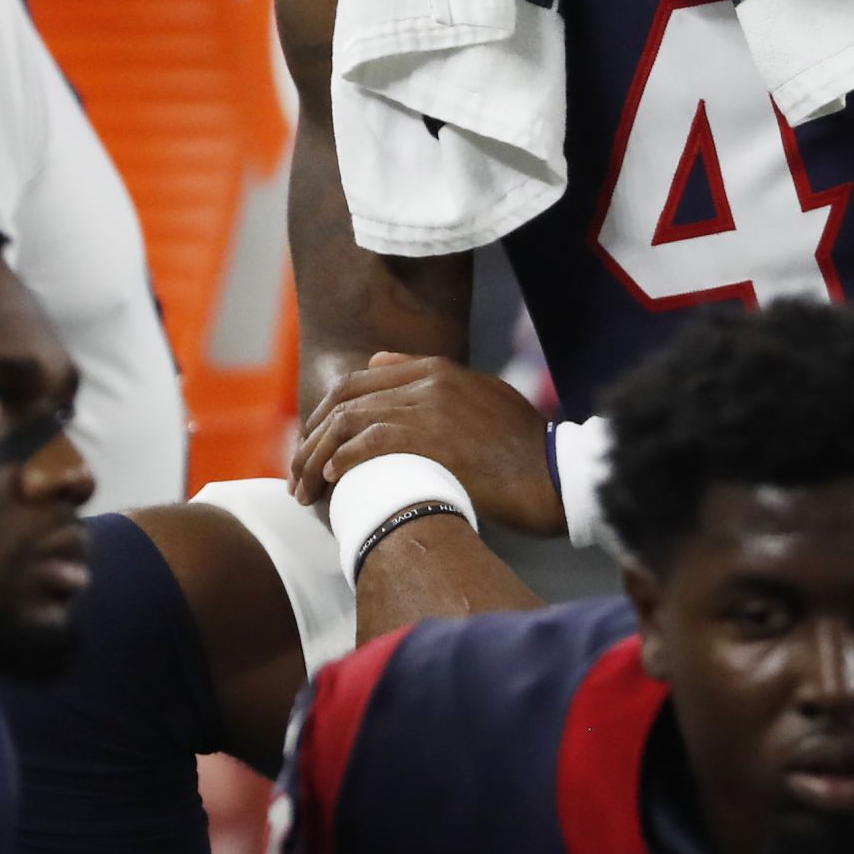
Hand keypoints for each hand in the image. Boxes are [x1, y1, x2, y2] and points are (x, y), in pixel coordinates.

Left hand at [290, 354, 565, 537]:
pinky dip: (343, 460)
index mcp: (439, 369)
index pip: (359, 381)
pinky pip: (369, 443)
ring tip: (306, 490)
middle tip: (299, 475)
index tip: (314, 447)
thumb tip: (378, 363)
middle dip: (311, 437)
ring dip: (317, 457)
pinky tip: (332, 480)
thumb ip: (433, 380)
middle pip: (345, 400)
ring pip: (350, 423)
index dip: (326, 415)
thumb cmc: (521, 448)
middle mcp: (430, 382)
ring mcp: (430, 409)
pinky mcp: (433, 440)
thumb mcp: (482, 396)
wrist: (555, 475)